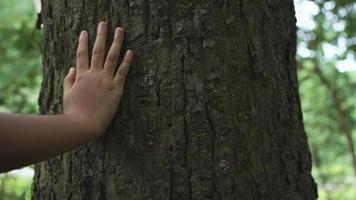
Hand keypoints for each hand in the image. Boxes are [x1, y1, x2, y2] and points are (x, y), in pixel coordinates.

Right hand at [63, 21, 133, 137]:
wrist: (83, 125)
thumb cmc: (74, 112)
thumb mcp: (67, 94)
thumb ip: (69, 80)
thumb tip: (71, 68)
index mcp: (81, 76)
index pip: (81, 54)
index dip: (83, 42)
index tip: (85, 32)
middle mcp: (93, 75)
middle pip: (97, 50)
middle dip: (101, 36)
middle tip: (104, 24)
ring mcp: (105, 81)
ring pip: (111, 57)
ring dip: (116, 42)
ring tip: (120, 31)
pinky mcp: (116, 89)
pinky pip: (122, 72)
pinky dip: (127, 61)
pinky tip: (130, 51)